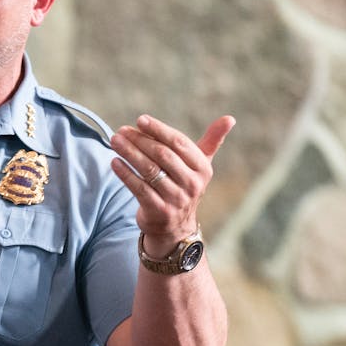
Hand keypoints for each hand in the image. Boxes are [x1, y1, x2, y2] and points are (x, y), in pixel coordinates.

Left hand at [111, 114, 234, 254]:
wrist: (175, 227)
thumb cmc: (183, 186)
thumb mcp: (199, 166)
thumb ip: (212, 141)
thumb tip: (230, 118)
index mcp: (202, 168)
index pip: (179, 143)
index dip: (159, 130)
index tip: (140, 120)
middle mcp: (192, 184)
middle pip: (162, 155)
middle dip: (140, 140)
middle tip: (121, 131)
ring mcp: (176, 199)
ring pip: (149, 170)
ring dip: (129, 153)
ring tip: (114, 141)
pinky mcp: (159, 211)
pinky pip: (139, 189)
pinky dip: (125, 174)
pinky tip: (114, 162)